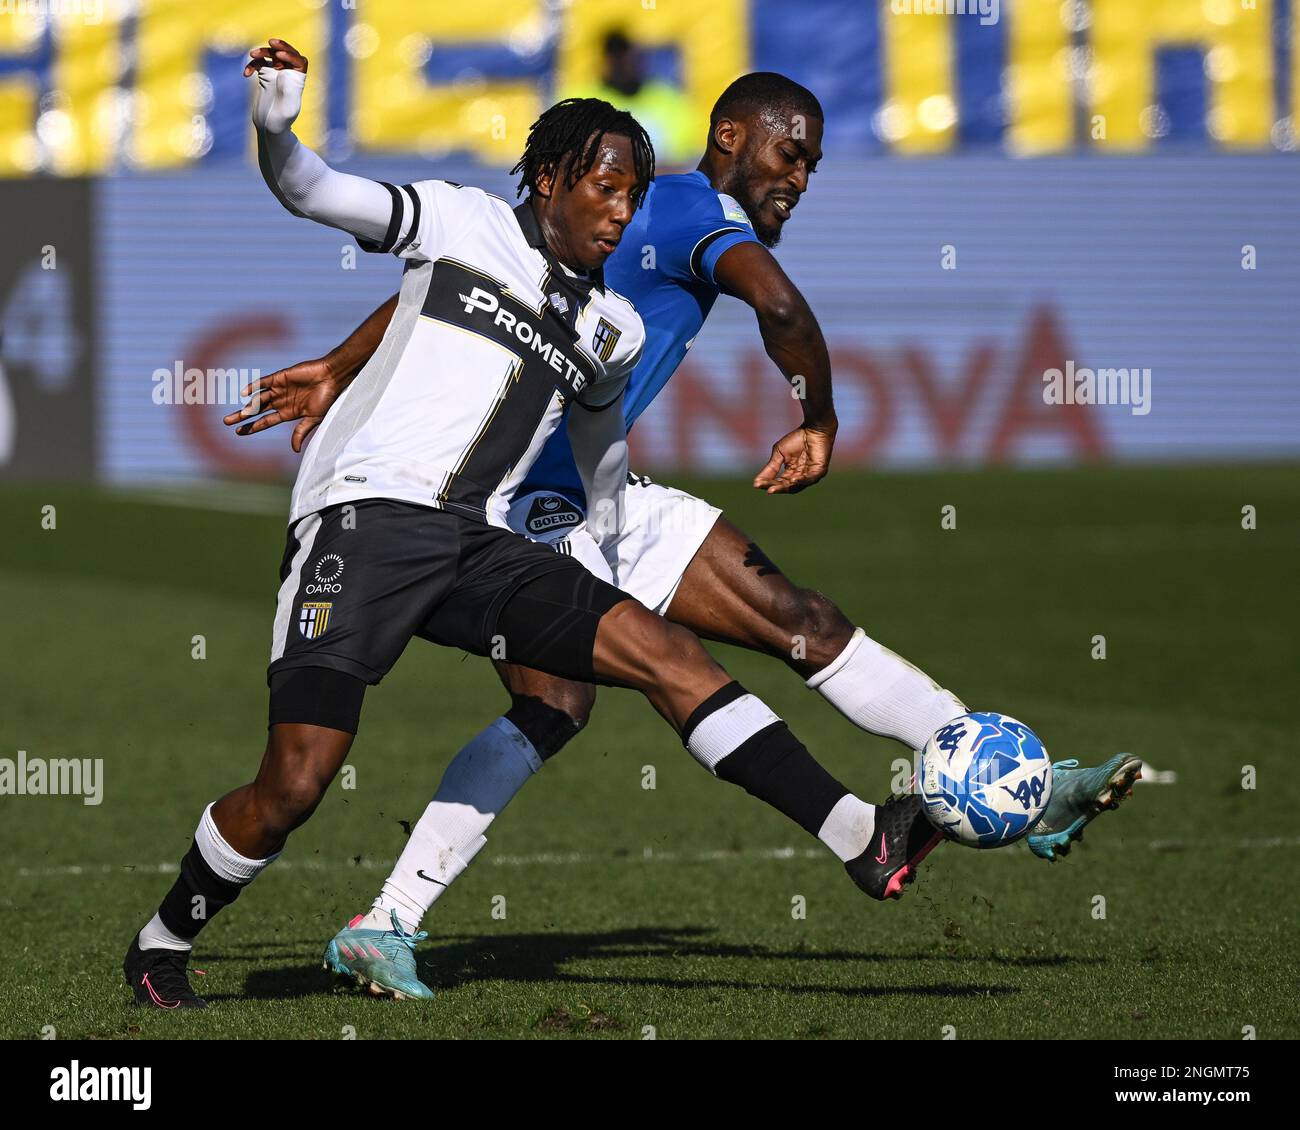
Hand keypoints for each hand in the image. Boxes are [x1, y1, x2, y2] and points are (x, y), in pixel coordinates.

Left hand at [222, 356, 345, 453]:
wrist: (331, 377)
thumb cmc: (326, 398)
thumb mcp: (313, 419)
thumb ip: (301, 432)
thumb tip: (294, 450)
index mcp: (287, 413)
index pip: (265, 422)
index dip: (252, 427)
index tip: (239, 432)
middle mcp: (280, 401)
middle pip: (256, 411)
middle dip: (242, 417)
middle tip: (226, 422)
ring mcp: (279, 389)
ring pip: (258, 399)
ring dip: (248, 407)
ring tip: (238, 414)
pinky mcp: (280, 377)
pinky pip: (263, 382)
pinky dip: (254, 387)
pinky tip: (245, 393)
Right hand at [246, 38, 306, 133]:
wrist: (269, 127)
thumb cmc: (281, 121)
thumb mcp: (288, 108)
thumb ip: (287, 90)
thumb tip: (282, 74)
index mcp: (297, 81)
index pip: (299, 61)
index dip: (291, 54)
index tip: (279, 56)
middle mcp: (288, 76)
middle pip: (287, 54)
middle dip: (280, 46)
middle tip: (271, 42)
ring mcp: (276, 75)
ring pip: (272, 55)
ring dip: (262, 52)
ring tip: (253, 55)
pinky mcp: (265, 76)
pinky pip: (258, 63)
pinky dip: (251, 65)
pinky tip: (246, 74)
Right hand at [752, 423, 835, 494]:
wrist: (812, 428)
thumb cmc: (797, 439)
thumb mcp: (779, 454)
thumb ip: (770, 468)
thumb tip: (756, 482)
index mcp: (791, 472)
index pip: (779, 482)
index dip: (768, 484)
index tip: (757, 485)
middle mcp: (801, 476)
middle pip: (788, 486)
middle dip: (778, 488)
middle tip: (769, 490)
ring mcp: (811, 474)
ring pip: (798, 485)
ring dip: (788, 487)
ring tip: (777, 487)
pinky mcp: (820, 470)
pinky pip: (810, 479)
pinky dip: (801, 481)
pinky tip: (793, 480)